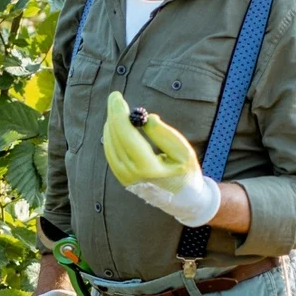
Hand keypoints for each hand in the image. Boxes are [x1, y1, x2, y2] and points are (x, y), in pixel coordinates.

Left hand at [102, 91, 221, 226]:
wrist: (182, 198)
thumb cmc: (185, 172)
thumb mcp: (183, 152)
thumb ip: (164, 134)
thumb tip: (146, 118)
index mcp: (148, 168)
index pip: (126, 136)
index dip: (119, 114)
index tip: (117, 97)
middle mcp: (132, 174)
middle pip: (115, 138)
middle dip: (113, 115)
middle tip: (115, 97)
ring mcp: (124, 178)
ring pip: (110, 145)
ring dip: (111, 124)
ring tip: (118, 109)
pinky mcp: (122, 177)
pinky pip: (111, 153)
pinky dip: (111, 136)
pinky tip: (116, 124)